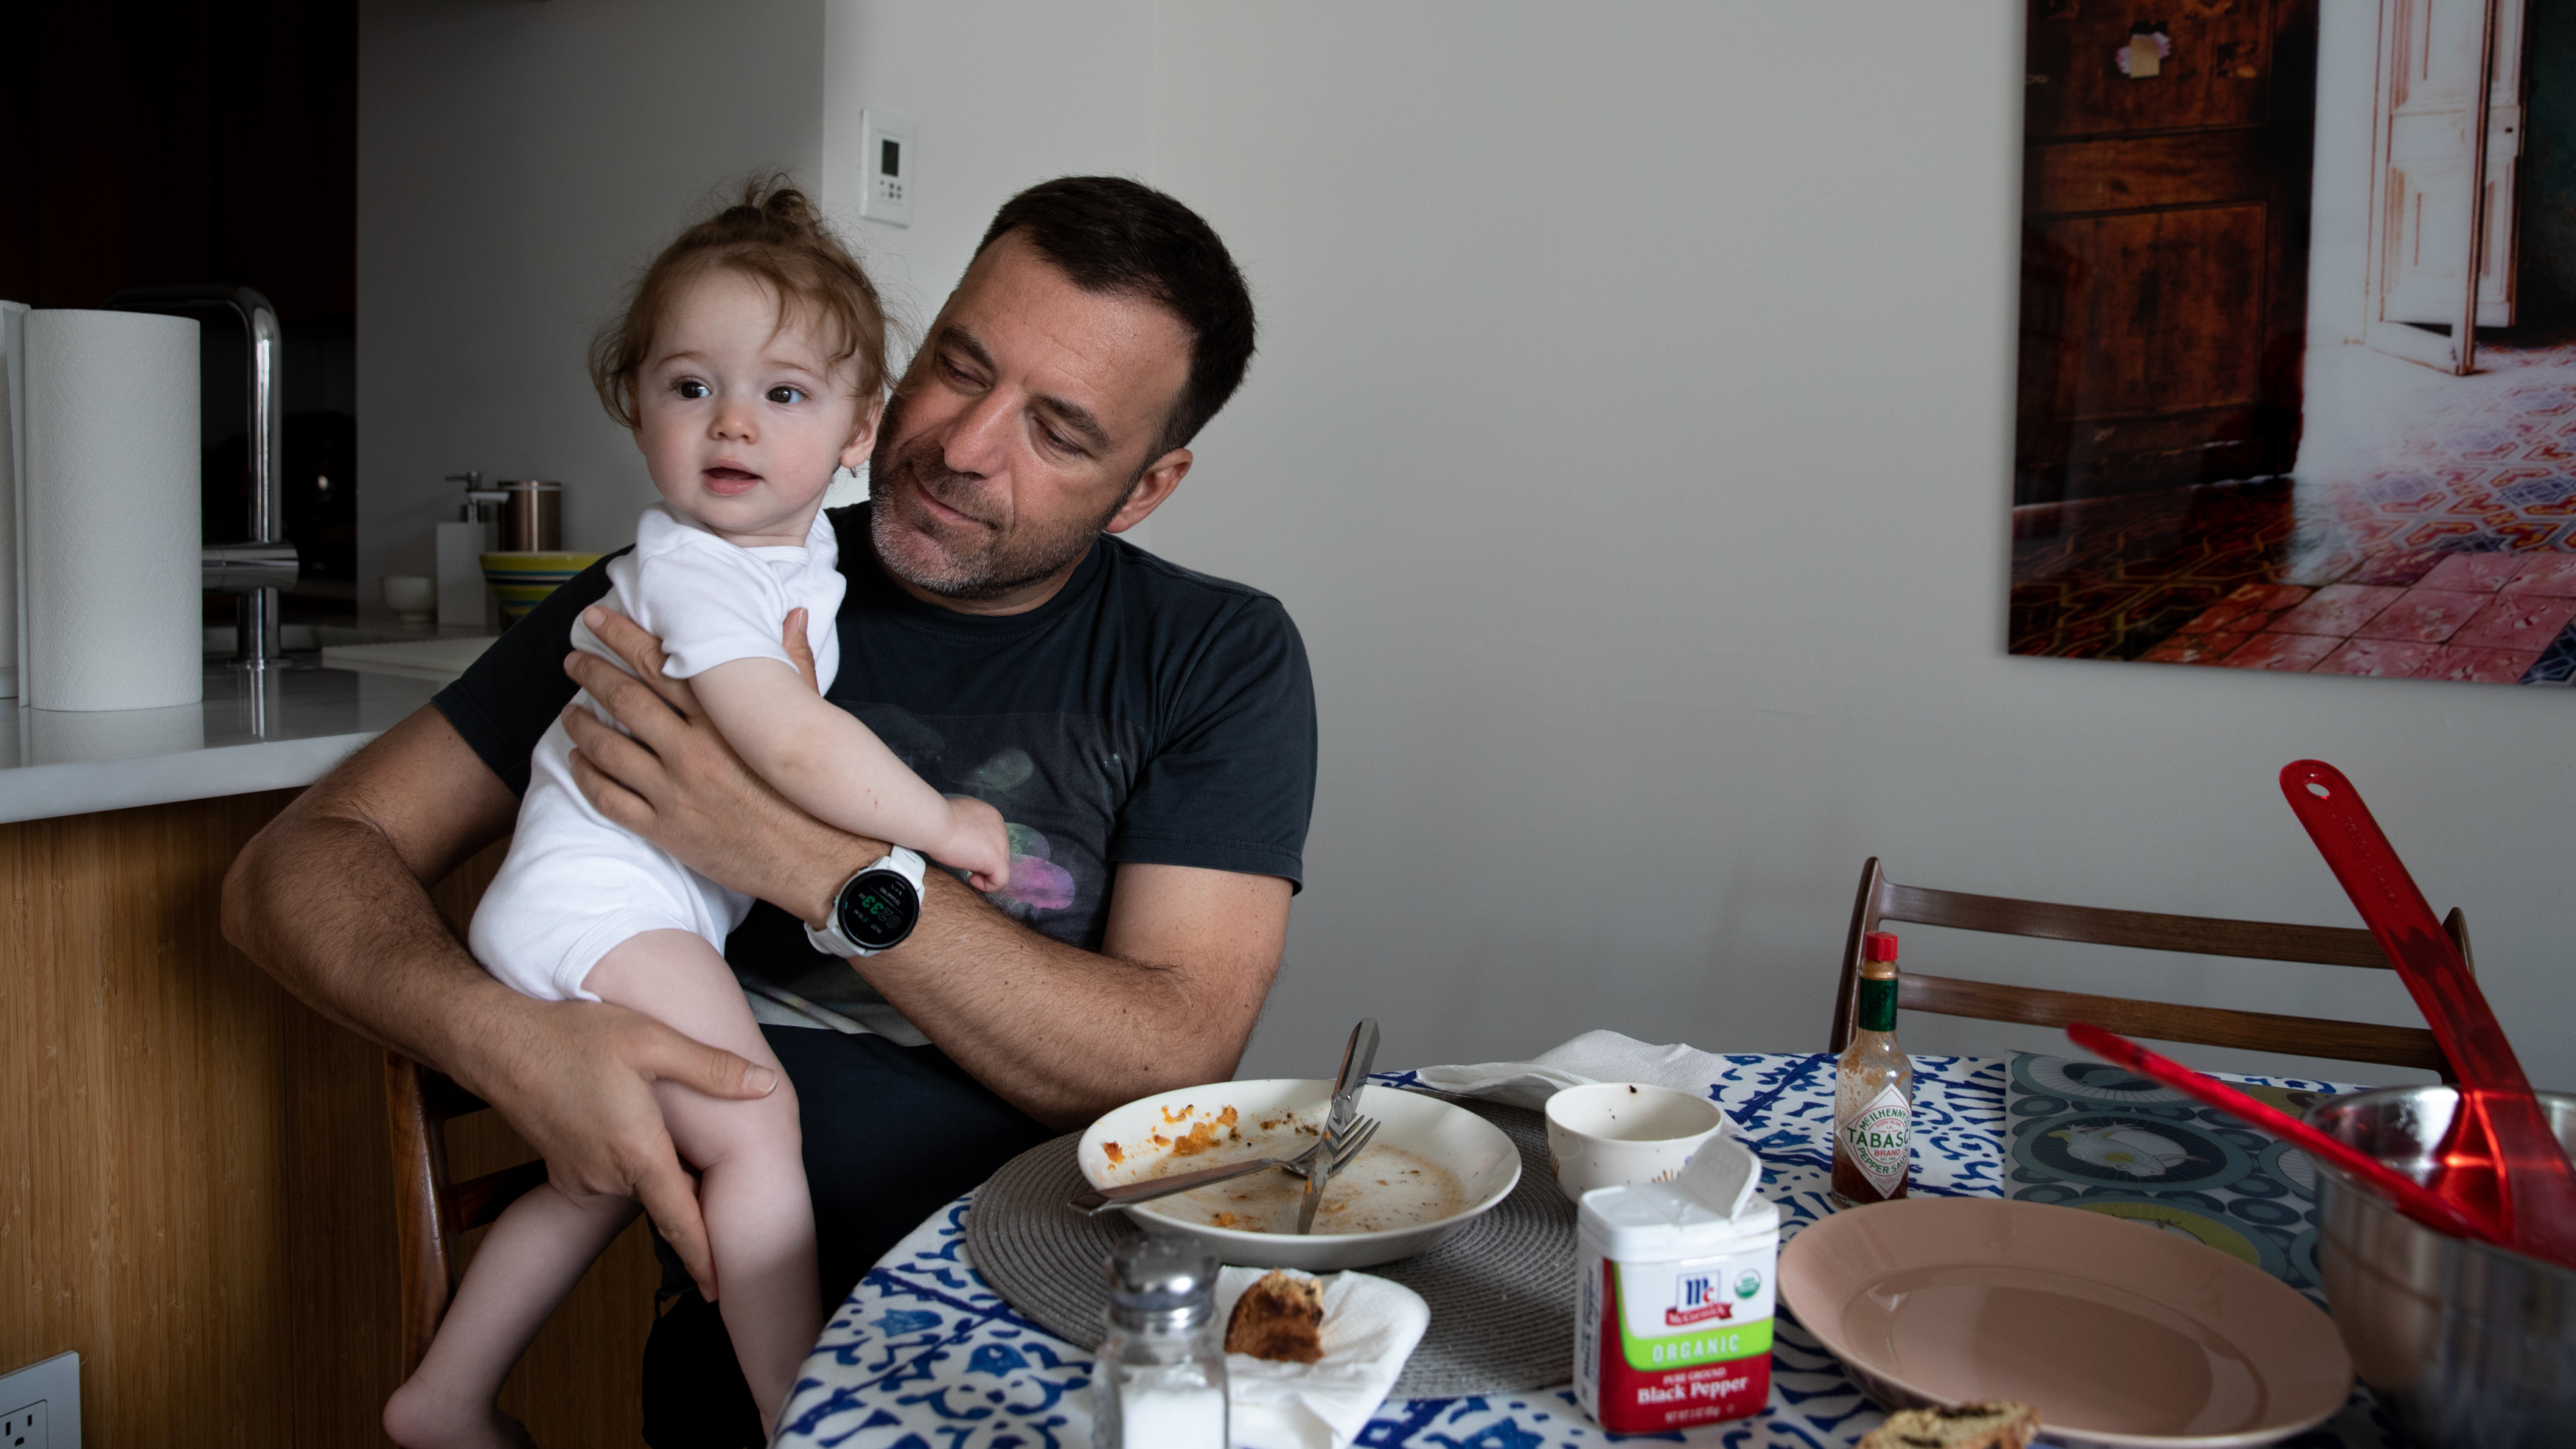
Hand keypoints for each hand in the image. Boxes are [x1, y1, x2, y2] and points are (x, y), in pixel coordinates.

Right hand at [474, 992, 777, 1298]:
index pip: (680, 1222)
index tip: (722, 1292)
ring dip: (660, 1170)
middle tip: (719, 1178)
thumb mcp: (650, 1041)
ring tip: (674, 1137)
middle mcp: (608, 1176)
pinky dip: (630, 1162)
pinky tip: (631, 1124)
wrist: (497, 1045)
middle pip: (666, 1197)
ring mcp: (581, 1178)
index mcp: (637, 1151)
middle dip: (692, 1192)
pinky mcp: (563, 1173)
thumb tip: (766, 1085)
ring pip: (638, 1185)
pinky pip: (611, 1177)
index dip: (704, 1259)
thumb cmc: (572, 1038)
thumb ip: (711, 1068)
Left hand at [561, 606, 880, 920]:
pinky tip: (578, 763)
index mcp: (725, 720)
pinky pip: (610, 799)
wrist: (822, 862)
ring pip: (608, 749)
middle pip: (625, 699)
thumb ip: (793, 665)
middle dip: (591, 673)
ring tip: (569, 711)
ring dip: (581, 725)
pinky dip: (586, 777)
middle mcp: (694, 751)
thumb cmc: (816, 792)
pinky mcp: (668, 830)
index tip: (597, 618)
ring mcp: (676, 792)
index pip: (660, 663)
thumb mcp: (810, 722)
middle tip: (573, 658)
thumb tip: (792, 615)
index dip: (622, 636)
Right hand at [938, 795, 1011, 892]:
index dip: (979, 850)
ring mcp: (1001, 843)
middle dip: (981, 861)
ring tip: (966, 871)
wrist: (934, 824)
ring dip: (983, 873)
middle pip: (998, 852)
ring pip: (1000, 866)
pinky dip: (987, 885)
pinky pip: (1000, 880)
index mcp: (991, 816)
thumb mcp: (958, 821)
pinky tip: (971, 880)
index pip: (993, 839)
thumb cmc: (938, 822)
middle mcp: (1000, 827)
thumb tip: (965, 841)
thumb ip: (968, 829)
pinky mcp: (996, 859)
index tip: (963, 853)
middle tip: (963, 862)